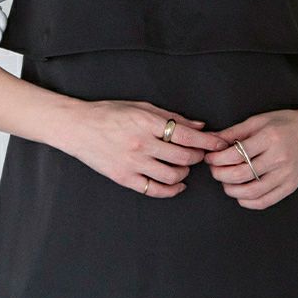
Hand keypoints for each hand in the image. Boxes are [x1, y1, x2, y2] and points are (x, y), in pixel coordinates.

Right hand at [60, 99, 229, 196]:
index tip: (221, 144)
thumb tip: (200, 126)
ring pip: (172, 175)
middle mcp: (141, 144)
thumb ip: (172, 117)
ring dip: (185, 172)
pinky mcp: (124, 178)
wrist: (77, 127)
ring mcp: (132, 163)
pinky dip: (171, 189)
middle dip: (199, 157)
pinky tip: (177, 184)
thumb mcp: (141, 107)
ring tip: (185, 167)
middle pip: (183, 157)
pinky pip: (154, 189)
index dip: (208, 142)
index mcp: (147, 122)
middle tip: (201, 155)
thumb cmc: (110, 113)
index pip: (186, 135)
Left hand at [203, 108, 297, 209]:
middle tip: (214, 169)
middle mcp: (278, 158)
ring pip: (251, 192)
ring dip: (231, 189)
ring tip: (225, 182)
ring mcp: (285, 175)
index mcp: (269, 138)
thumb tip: (211, 139)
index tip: (210, 157)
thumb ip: (234, 132)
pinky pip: (265, 201)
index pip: (236, 154)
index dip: (217, 158)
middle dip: (220, 174)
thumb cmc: (285, 124)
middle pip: (240, 174)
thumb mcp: (259, 120)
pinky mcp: (290, 186)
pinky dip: (248, 202)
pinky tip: (240, 195)